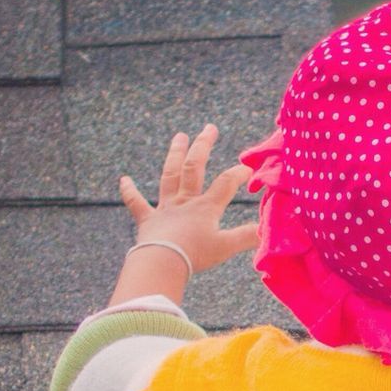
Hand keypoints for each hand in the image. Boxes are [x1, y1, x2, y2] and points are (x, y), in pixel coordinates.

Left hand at [118, 123, 258, 273]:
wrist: (163, 261)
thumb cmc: (195, 255)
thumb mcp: (226, 247)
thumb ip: (247, 237)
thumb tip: (266, 230)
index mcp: (205, 207)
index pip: (225, 184)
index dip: (238, 174)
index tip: (248, 168)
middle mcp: (185, 201)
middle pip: (194, 167)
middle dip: (203, 146)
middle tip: (209, 128)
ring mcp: (165, 208)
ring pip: (170, 175)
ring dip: (174, 154)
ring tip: (180, 136)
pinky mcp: (148, 220)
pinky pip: (136, 202)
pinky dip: (129, 191)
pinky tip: (124, 180)